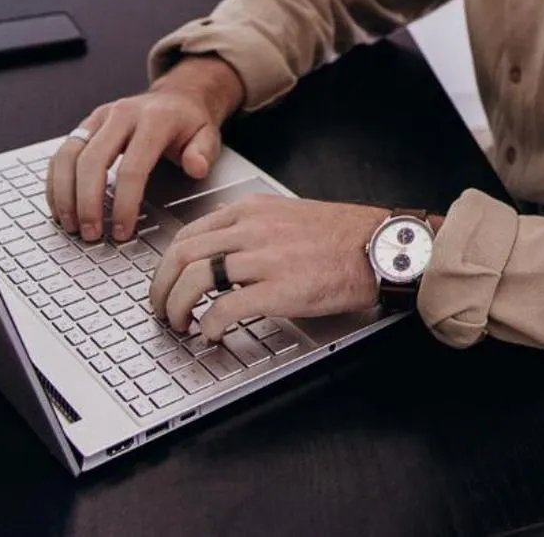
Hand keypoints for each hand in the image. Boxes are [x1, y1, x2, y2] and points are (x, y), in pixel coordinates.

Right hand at [45, 54, 244, 241]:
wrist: (176, 96)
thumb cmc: (189, 122)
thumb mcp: (208, 134)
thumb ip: (203, 152)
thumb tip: (197, 167)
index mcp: (155, 119)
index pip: (132, 167)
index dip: (124, 203)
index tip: (122, 231)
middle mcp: (122, 114)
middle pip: (92, 161)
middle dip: (87, 203)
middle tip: (91, 234)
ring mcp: (100, 117)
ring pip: (68, 155)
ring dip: (64, 194)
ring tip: (71, 225)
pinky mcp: (86, 124)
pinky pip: (61, 153)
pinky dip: (56, 181)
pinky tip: (60, 206)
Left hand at [149, 194, 389, 336]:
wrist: (382, 247)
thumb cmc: (344, 237)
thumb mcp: (290, 215)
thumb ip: (254, 225)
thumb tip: (222, 247)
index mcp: (254, 210)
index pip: (189, 232)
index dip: (167, 265)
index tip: (166, 283)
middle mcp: (253, 228)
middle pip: (182, 254)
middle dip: (161, 288)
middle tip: (161, 309)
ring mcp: (265, 258)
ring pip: (196, 279)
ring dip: (178, 307)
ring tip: (181, 325)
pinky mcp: (279, 288)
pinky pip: (225, 307)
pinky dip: (209, 325)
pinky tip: (212, 334)